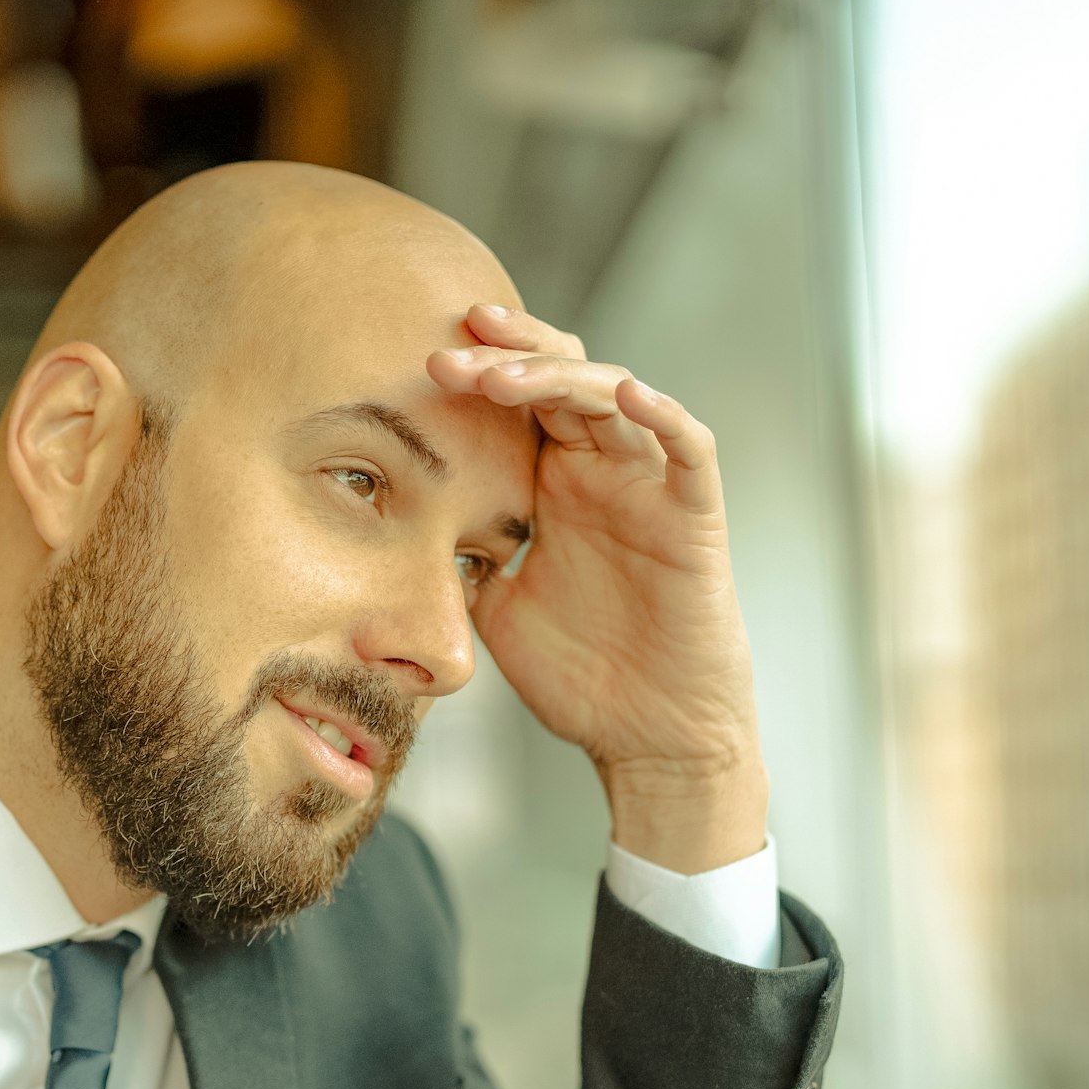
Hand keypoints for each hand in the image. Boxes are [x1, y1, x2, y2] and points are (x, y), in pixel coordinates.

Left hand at [427, 304, 765, 873]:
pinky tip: (628, 394)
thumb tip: (394, 534)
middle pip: (562, 377)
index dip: (480, 369)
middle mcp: (603, 473)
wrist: (648, 740)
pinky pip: (691, 451)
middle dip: (506, 356)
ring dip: (560, 375)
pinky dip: (665, 416)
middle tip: (448, 349)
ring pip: (615, 397)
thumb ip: (459, 561)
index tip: (421, 356)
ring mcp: (650, 490)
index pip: (520, 400)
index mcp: (555, 486)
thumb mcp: (495, 609)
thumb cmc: (582, 678)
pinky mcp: (694, 519)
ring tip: (503, 374)